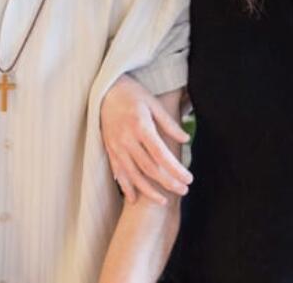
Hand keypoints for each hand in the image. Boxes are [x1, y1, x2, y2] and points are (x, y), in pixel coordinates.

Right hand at [101, 75, 191, 204]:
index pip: (161, 154)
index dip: (175, 169)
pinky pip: (118, 172)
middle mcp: (127, 139)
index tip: (188, 179)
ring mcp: (116, 146)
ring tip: (163, 201)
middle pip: (149, 168)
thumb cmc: (132, 95)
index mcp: (140, 126)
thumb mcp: (153, 103)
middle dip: (167, 182)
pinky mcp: (109, 149)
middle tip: (183, 191)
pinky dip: (126, 187)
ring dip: (149, 190)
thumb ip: (169, 123)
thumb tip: (186, 139)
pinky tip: (134, 200)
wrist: (104, 90)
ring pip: (133, 175)